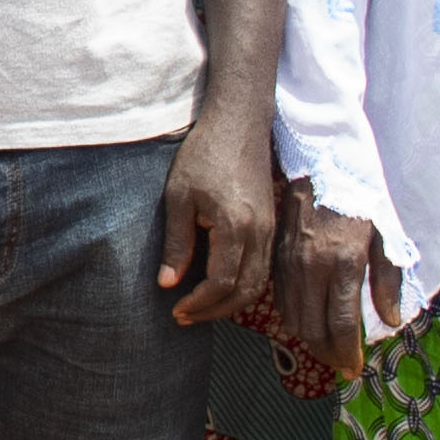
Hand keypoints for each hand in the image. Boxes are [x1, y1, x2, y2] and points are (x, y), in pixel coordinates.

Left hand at [157, 118, 277, 328]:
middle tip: (186, 316)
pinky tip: (222, 287)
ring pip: (258, 283)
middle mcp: (259, 233)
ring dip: (231, 303)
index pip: (221, 283)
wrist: (239, 123)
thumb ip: (177, 243)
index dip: (199, 304)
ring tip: (202, 308)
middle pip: (245, 291)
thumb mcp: (179, 197)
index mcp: (236, 227)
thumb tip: (168, 283)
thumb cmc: (205, 154)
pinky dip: (245, 286)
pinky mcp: (271, 224)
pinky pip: (264, 268)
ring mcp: (269, 230)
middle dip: (215, 311)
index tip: (176, 309)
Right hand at [279, 178, 401, 371]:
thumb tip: (390, 321)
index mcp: (344, 262)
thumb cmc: (360, 199)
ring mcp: (291, 265)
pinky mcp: (277, 259)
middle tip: (342, 365)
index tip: (355, 369)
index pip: (343, 325)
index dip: (349, 354)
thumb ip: (388, 282)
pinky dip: (295, 321)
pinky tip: (310, 322)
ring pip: (294, 321)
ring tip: (328, 348)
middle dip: (329, 355)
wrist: (322, 163)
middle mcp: (313, 268)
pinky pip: (282, 303)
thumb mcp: (386, 236)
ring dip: (311, 341)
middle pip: (314, 330)